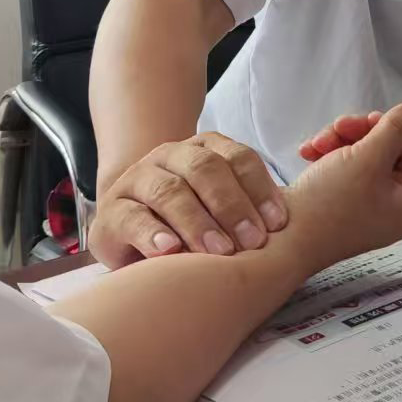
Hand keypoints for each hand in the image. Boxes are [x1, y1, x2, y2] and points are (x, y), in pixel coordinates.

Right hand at [90, 133, 287, 269]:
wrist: (130, 230)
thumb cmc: (190, 224)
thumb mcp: (220, 211)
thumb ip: (249, 210)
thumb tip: (290, 228)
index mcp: (203, 149)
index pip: (237, 158)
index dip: (259, 189)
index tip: (277, 224)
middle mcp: (169, 156)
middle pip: (204, 168)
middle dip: (232, 205)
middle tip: (251, 242)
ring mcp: (137, 180)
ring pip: (169, 191)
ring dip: (198, 222)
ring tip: (219, 251)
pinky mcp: (111, 213)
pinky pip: (133, 218)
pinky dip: (153, 234)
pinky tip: (171, 252)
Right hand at [285, 102, 401, 269]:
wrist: (280, 237)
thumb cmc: (328, 203)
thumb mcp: (368, 158)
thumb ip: (395, 130)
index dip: (397, 133)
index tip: (370, 123)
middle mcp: (390, 208)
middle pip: (389, 152)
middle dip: (361, 134)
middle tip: (337, 126)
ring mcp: (364, 207)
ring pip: (363, 156)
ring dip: (340, 141)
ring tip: (316, 144)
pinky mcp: (339, 204)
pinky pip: (344, 169)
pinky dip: (328, 155)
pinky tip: (308, 153)